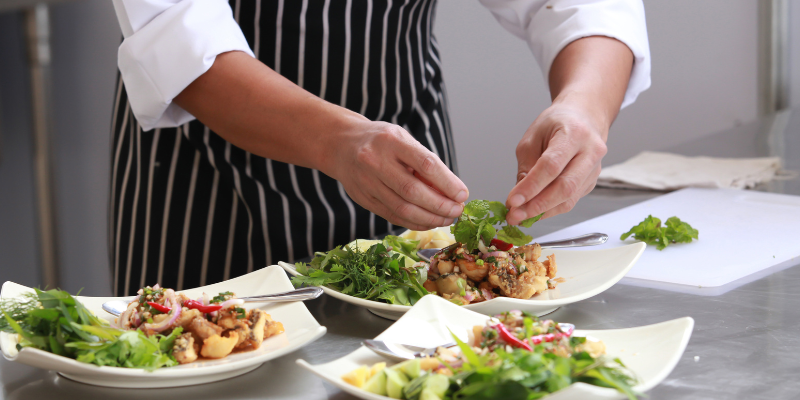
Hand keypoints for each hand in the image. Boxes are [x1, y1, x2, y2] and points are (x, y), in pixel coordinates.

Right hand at [327, 121, 468, 230]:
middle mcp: (376, 161)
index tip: (462, 194)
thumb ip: (424, 162)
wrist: (342, 145)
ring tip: (447, 219)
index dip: (447, 182)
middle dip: (440, 205)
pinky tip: (429, 222)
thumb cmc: (381, 141)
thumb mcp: (403, 139)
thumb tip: (452, 191)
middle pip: (413, 191)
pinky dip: (414, 222)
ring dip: (430, 218)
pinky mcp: (363, 199)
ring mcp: (367, 182)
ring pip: (402, 208)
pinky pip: (392, 216)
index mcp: (392, 141)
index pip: (425, 164)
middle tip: (457, 211)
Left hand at [505, 101, 607, 224]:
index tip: (512, 201)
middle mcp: (590, 152)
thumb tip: (519, 197)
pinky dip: (550, 209)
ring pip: (569, 198)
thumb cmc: (557, 124)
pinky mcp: (592, 182)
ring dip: (542, 212)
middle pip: (565, 187)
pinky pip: (570, 200)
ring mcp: (595, 169)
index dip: (531, 186)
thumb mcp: (533, 137)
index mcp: (574, 134)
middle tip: (515, 215)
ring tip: (520, 216)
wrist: (584, 117)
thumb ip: (526, 166)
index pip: (551, 166)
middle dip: (537, 206)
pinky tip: (534, 211)